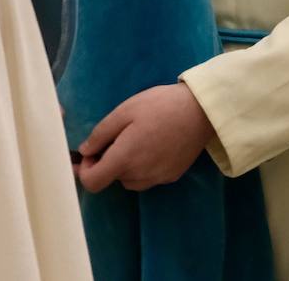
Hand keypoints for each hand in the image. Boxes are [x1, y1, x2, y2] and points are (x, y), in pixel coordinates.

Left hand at [75, 83, 216, 192]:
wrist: (203, 110)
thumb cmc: (162, 105)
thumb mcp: (125, 110)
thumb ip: (100, 133)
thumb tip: (85, 151)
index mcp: (125, 158)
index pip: (92, 182)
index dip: (85, 170)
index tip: (93, 152)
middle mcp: (140, 174)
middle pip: (112, 179)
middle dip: (109, 162)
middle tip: (119, 138)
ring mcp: (158, 177)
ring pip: (131, 181)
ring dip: (127, 167)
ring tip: (139, 142)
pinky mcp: (173, 175)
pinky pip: (149, 178)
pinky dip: (145, 168)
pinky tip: (156, 146)